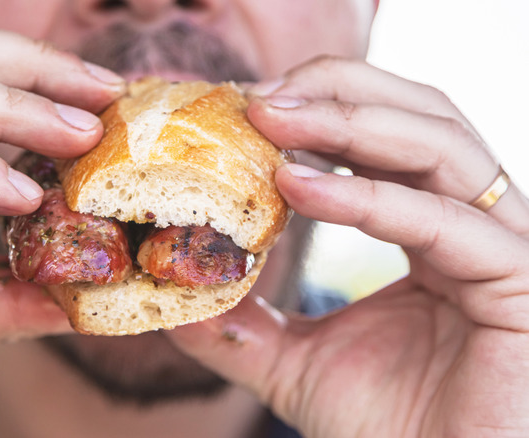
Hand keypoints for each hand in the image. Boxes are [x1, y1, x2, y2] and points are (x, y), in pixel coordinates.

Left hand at [167, 56, 528, 436]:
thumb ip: (242, 327)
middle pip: (421, 120)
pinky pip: (443, 222)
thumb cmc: (391, 430)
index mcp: (432, 230)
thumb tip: (174, 293)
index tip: (247, 108)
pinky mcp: (522, 282)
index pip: (388, 140)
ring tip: (268, 119)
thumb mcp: (295, 365)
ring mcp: (505, 247)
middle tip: (255, 96)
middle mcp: (476, 225)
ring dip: (347, 124)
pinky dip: (367, 197)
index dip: (322, 111)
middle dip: (336, 94)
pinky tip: (297, 185)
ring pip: (440, 148)